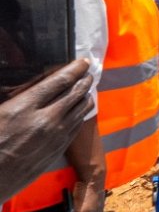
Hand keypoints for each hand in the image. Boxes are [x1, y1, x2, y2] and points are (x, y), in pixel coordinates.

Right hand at [0, 60, 92, 203]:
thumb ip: (18, 98)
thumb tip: (35, 86)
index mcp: (25, 107)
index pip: (59, 81)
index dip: (75, 69)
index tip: (83, 62)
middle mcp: (45, 120)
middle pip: (75, 93)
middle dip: (84, 80)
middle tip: (88, 74)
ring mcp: (55, 136)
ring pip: (80, 109)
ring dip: (85, 96)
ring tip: (86, 90)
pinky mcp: (58, 149)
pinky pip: (76, 126)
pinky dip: (80, 114)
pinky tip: (79, 111)